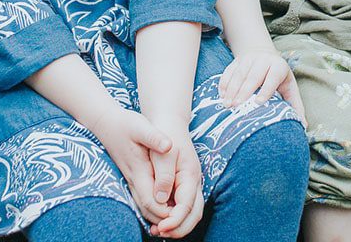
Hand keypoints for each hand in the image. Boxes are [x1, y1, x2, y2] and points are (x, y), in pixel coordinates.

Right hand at [86, 105, 172, 224]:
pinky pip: (143, 199)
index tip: (180, 212)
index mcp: (139, 171)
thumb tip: (168, 146)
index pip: (151, 201)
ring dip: (160, 215)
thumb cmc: (125, 124)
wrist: (107, 123)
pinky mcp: (133, 178)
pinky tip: (169, 205)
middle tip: (183, 220)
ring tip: (179, 217)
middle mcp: (134, 180)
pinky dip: (155, 207)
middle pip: (148, 210)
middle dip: (165, 220)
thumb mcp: (141, 126)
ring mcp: (132, 180)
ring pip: (145, 207)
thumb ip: (154, 138)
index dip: (165, 212)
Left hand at [147, 114, 203, 238]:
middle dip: (178, 228)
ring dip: (176, 224)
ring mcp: (189, 183)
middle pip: (194, 214)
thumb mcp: (162, 153)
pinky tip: (158, 218)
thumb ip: (163, 175)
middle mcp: (193, 181)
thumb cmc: (164, 133)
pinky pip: (182, 206)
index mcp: (190, 174)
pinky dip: (173, 216)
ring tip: (157, 230)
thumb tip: (161, 199)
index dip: (174, 220)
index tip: (160, 227)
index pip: (186, 206)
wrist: (169, 120)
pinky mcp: (183, 184)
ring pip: (190, 212)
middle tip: (159, 233)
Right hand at [218, 48, 304, 119]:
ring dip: (231, 90)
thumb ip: (295, 105)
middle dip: (244, 92)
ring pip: (239, 74)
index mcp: (278, 67)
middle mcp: (263, 60)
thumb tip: (303, 125)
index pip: (272, 77)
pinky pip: (229, 71)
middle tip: (237, 107)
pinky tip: (222, 96)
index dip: (266, 90)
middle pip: (253, 76)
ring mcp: (248, 59)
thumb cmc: (278, 77)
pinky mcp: (237, 60)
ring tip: (227, 105)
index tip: (258, 103)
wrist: (265, 54)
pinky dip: (224, 83)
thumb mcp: (289, 87)